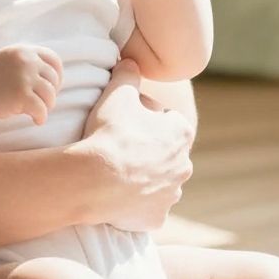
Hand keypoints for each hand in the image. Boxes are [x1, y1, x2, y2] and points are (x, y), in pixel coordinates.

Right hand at [0, 45, 62, 124]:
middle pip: (53, 79)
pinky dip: (41, 117)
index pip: (54, 60)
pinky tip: (36, 120)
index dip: (57, 76)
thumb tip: (57, 77)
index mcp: (26, 51)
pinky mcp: (21, 95)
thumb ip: (32, 61)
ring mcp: (24, 77)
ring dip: (47, 106)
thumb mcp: (13, 60)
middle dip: (50, 93)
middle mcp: (26, 60)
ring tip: (37, 110)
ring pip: (50, 95)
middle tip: (41, 102)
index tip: (52, 87)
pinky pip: (41, 109)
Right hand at [75, 58, 192, 229]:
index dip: (147, 119)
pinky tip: (120, 198)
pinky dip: (138, 204)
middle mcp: (184, 165)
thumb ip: (127, 73)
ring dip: (146, 178)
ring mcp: (171, 194)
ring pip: (161, 183)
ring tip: (119, 174)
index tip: (128, 122)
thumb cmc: (109, 134)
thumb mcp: (117, 93)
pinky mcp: (156, 218)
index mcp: (181, 133)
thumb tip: (130, 61)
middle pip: (167, 154)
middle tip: (121, 148)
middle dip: (149, 151)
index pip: (168, 121)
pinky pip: (148, 209)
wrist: (94, 180)